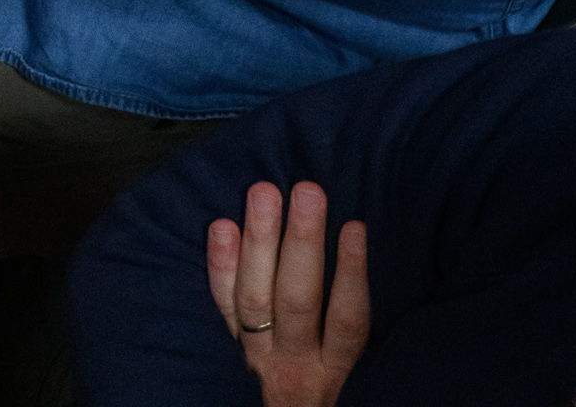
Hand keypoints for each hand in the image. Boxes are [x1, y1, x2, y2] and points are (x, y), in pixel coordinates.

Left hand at [208, 183, 369, 406]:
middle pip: (298, 300)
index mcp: (334, 367)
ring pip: (255, 298)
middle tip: (308, 191)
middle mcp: (295, 362)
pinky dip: (219, 266)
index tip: (354, 225)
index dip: (352, 274)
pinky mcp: (222, 348)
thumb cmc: (319, 386)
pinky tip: (221, 226)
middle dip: (302, 243)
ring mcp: (256, 354)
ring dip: (259, 240)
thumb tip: (356, 238)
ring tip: (264, 191)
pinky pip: (219, 307)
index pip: (347, 320)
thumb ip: (346, 321)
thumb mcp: (343, 366)